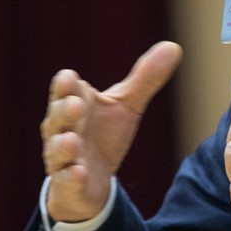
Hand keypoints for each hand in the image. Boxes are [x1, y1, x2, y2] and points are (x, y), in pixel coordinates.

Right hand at [41, 41, 181, 221]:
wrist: (90, 182)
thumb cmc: (103, 135)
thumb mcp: (126, 106)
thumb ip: (145, 79)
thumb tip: (174, 47)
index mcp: (74, 104)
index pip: (64, 90)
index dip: (66, 85)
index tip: (71, 78)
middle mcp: (63, 129)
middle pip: (57, 117)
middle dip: (64, 111)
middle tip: (76, 106)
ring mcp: (62, 157)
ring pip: (56, 149)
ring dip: (63, 145)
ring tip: (72, 140)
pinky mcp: (67, 183)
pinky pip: (65, 179)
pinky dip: (71, 176)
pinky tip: (78, 172)